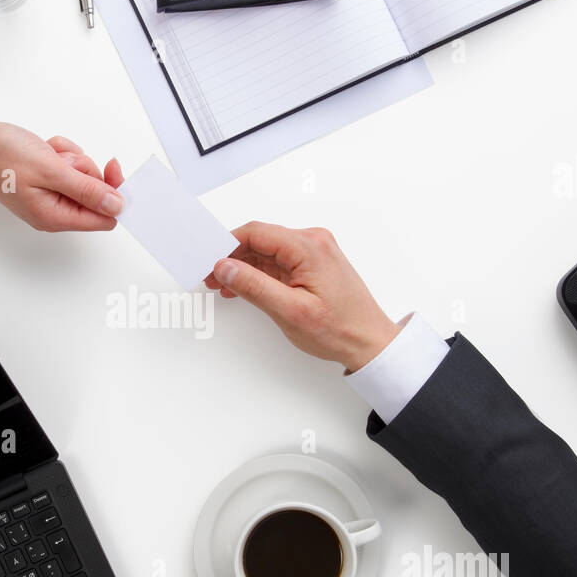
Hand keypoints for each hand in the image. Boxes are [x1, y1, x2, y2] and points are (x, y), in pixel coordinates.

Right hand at [0, 119, 124, 231]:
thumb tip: (117, 206)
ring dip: (69, 158)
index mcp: (55, 218)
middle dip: (83, 169)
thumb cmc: (2, 157)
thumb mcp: (52, 171)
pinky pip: (68, 165)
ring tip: (46, 154)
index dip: (113, 193)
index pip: (104, 218)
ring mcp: (49, 195)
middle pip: (94, 193)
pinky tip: (43, 150)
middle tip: (60, 160)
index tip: (111, 167)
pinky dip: (60, 153)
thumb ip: (87, 190)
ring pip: (82, 175)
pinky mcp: (45, 180)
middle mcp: (54, 212)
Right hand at [205, 222, 400, 371]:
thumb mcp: (290, 311)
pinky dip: (260, 272)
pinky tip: (245, 286)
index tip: (207, 261)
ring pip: (268, 251)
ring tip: (223, 286)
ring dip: (244, 266)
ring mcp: (315, 251)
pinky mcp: (314, 263)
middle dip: (232, 257)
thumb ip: (254, 286)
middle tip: (210, 277)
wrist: (370, 342)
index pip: (255, 233)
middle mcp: (313, 241)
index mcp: (308, 247)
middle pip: (260, 239)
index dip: (226, 246)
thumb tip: (224, 267)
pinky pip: (279, 260)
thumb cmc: (339, 330)